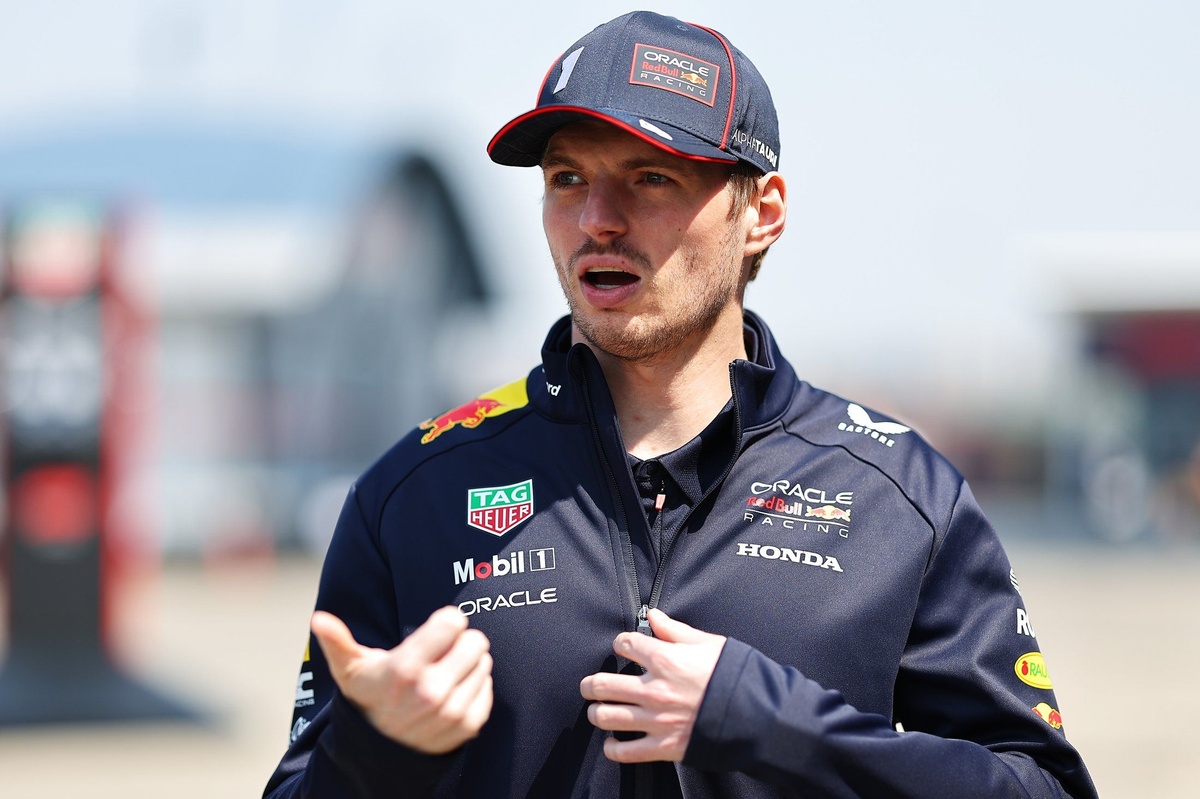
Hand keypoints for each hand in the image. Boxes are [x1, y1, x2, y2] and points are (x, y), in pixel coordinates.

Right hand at [311, 606, 492, 753]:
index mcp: (405, 669)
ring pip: (484, 663)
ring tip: (446, 671)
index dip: (446, 621)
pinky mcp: (466, 726)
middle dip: (461, 641)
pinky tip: (456, 688)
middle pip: (475, 641)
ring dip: (470, 662)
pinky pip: (487, 688)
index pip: (453, 623)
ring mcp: (450, 712)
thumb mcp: (350, 668)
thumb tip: (318, 619)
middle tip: (444, 652)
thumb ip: (337, 640)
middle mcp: (430, 692)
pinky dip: (476, 685)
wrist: (379, 749)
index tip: (437, 629)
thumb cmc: (368, 697)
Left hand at [579, 609, 725, 762]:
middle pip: (602, 684)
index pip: (625, 644)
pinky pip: (626, 752)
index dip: (620, 643)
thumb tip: (654, 615)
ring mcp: (656, 720)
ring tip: (597, 710)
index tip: (622, 647)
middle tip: (590, 685)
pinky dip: (613, 749)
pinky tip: (612, 742)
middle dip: (591, 684)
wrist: (757, 715)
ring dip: (596, 713)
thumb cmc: (734, 676)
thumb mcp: (708, 644)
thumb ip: (675, 630)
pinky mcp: (664, 746)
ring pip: (606, 717)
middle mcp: (654, 689)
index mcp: (665, 660)